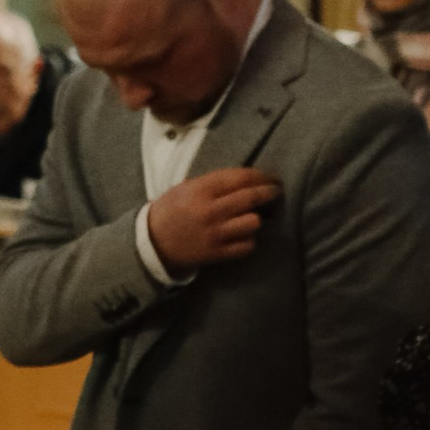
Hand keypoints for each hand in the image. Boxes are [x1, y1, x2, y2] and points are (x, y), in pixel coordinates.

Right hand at [145, 166, 279, 273]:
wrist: (152, 242)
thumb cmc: (172, 210)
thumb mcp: (187, 188)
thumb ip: (215, 182)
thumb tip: (250, 179)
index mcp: (201, 190)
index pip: (241, 177)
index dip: (261, 175)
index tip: (270, 176)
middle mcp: (210, 211)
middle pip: (252, 198)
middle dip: (270, 192)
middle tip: (276, 191)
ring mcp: (215, 234)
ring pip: (253, 222)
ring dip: (257, 217)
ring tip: (256, 215)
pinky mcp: (217, 253)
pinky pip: (247, 245)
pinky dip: (249, 239)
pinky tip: (244, 234)